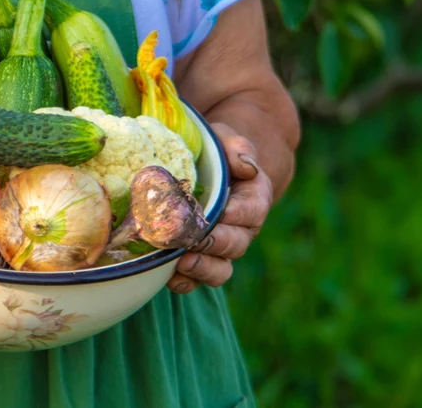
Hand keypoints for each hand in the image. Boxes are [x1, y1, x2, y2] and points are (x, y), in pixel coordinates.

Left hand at [168, 123, 271, 292]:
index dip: (238, 214)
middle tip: (193, 238)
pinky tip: (168, 275)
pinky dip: (184, 281)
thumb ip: (239, 148)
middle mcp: (241, 230)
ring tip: (182, 262)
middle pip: (236, 244)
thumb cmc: (216, 153)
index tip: (222, 211)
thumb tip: (245, 166)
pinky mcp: (198, 261)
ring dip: (202, 268)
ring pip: (220, 269)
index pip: (252, 211)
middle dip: (215, 243)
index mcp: (253, 200)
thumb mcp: (228, 141)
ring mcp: (220, 250)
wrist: (205, 170)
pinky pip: (195, 280)